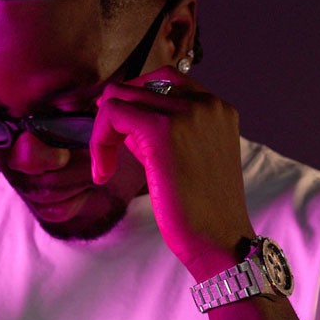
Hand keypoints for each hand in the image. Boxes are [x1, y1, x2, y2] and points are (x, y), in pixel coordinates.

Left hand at [90, 68, 253, 278]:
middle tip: (108, 153)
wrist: (220, 240)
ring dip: (104, 131)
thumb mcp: (187, 158)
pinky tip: (103, 172)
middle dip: (115, 118)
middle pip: (138, 85)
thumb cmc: (202, 210)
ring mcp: (186, 113)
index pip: (163, 79)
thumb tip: (119, 115)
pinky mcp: (161, 130)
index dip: (134, 103)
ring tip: (106, 167)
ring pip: (119, 96)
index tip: (121, 137)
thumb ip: (160, 130)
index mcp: (218, 107)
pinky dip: (99, 140)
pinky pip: (112, 113)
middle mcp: (206, 103)